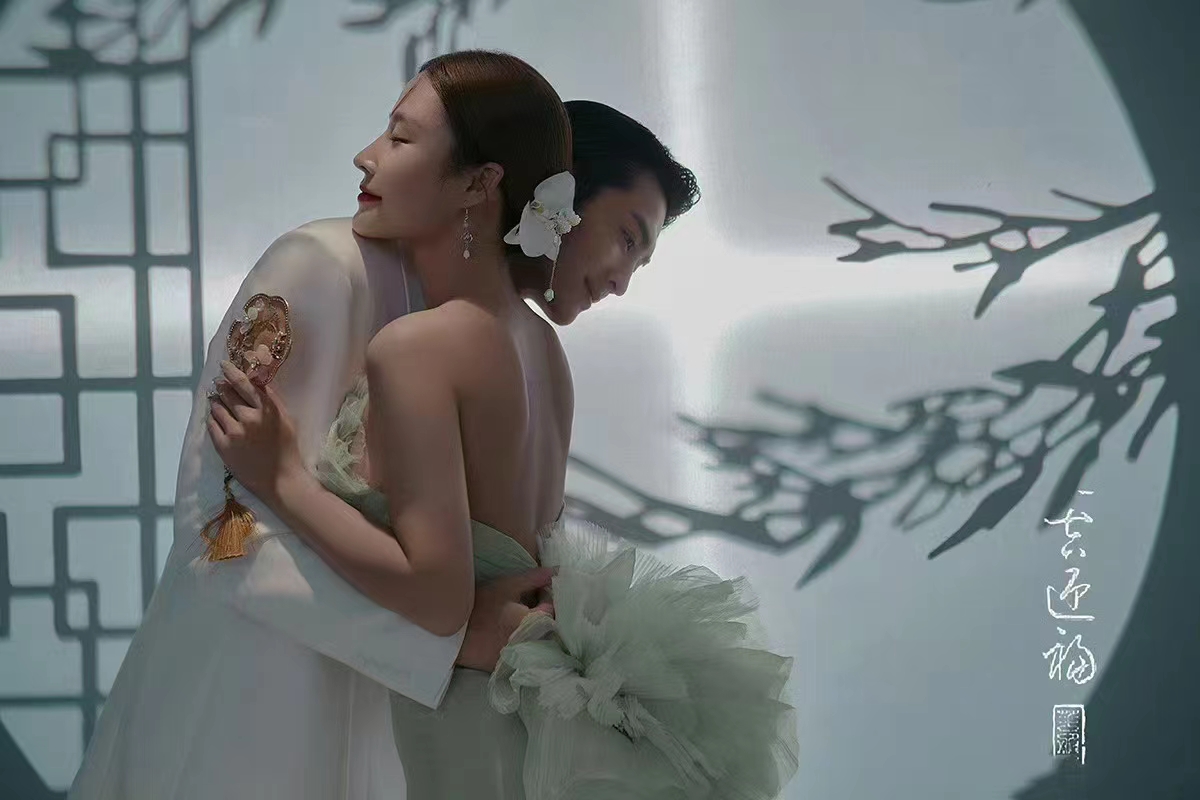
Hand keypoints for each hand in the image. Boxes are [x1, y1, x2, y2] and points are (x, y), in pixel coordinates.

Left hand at [207, 360, 305, 505]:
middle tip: (219, 384)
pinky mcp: (223, 446)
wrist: (280, 480)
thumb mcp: (287, 420)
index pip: (244, 384)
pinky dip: (212, 418)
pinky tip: (216, 418)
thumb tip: (257, 382)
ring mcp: (234, 432)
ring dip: (216, 402)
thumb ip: (271, 400)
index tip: (224, 366)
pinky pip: (211, 425)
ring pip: (217, 408)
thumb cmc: (288, 450)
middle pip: (228, 394)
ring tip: (217, 401)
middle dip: (222, 386)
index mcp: (267, 410)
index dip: (232, 372)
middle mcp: (248, 418)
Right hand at [457, 567, 554, 672]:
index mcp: (536, 620)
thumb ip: (533, 579)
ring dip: (537, 634)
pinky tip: (511, 638)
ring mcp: (523, 656)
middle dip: (546, 619)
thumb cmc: (481, 606)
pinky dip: (524, 648)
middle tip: (532, 608)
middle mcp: (534, 641)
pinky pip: (525, 657)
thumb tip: (555, 571)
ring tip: (522, 623)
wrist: (453, 636)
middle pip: (551, 630)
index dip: (549, 600)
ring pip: (540, 644)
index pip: (555, 610)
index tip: (540, 594)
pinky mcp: (511, 666)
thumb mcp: (507, 587)